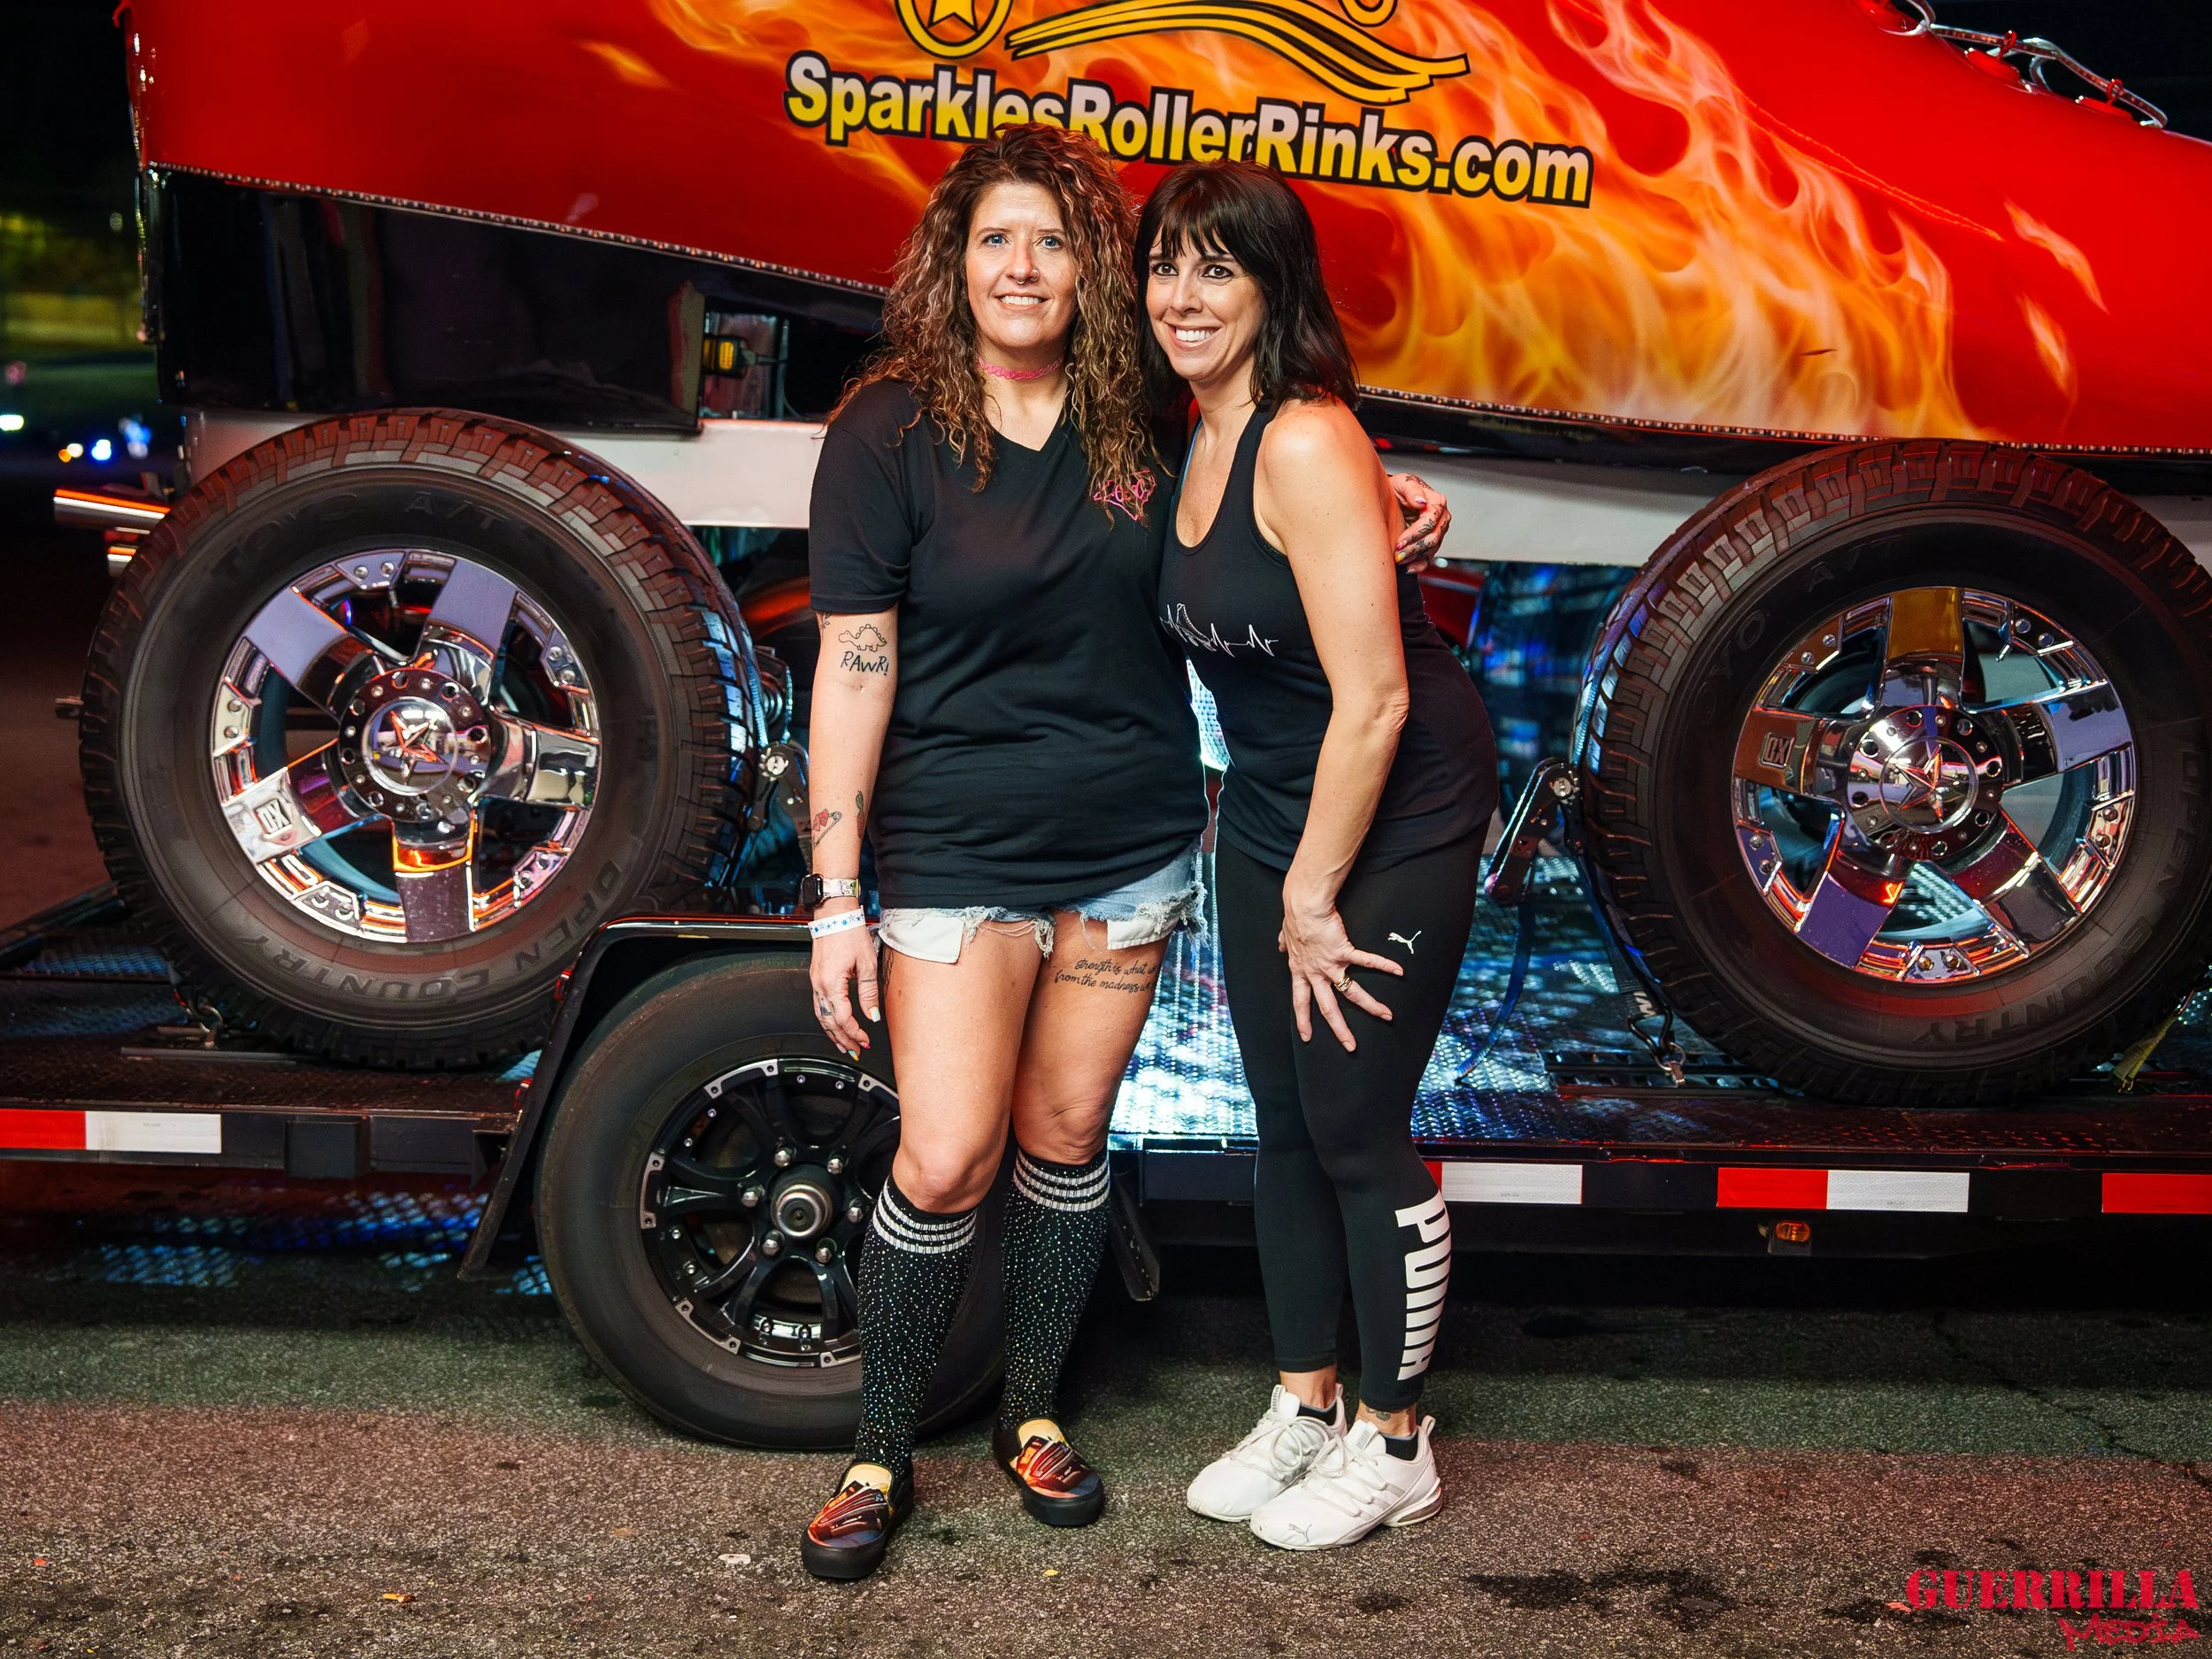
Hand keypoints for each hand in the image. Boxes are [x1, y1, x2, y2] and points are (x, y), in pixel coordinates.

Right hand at [809, 906, 877, 1054]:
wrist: (835, 915)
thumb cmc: (850, 933)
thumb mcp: (867, 964)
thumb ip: (869, 993)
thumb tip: (872, 1015)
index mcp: (832, 983)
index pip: (843, 1019)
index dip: (855, 1033)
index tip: (865, 1041)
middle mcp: (820, 985)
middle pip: (829, 1022)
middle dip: (843, 1039)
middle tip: (855, 1051)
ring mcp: (815, 982)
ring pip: (821, 1016)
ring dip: (832, 1033)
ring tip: (843, 1045)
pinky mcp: (816, 978)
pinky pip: (819, 1006)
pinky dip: (826, 1020)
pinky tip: (833, 1025)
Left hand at [1277, 885, 1401, 1051]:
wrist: (1304, 905)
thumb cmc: (1295, 918)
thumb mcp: (1286, 936)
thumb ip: (1285, 945)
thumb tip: (1281, 947)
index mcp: (1300, 971)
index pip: (1300, 1002)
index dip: (1303, 1020)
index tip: (1307, 1037)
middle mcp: (1315, 973)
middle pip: (1328, 1008)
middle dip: (1339, 1029)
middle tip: (1350, 1046)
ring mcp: (1330, 965)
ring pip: (1351, 992)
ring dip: (1370, 1005)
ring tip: (1386, 1016)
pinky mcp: (1344, 951)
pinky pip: (1366, 961)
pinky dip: (1384, 965)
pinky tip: (1399, 972)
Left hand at [1388, 472, 1450, 572]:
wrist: (1391, 497)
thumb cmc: (1397, 488)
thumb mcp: (1402, 482)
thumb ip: (1411, 489)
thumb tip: (1421, 502)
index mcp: (1437, 502)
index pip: (1430, 522)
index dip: (1415, 534)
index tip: (1399, 542)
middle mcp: (1441, 518)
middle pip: (1433, 538)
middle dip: (1414, 548)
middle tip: (1397, 554)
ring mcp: (1438, 531)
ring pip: (1431, 549)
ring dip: (1414, 557)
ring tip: (1398, 560)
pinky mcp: (1431, 543)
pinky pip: (1429, 558)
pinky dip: (1419, 565)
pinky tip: (1407, 568)